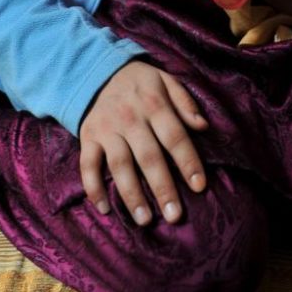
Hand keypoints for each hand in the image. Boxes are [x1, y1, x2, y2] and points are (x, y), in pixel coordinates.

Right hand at [78, 60, 208, 225]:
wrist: (97, 72)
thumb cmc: (140, 83)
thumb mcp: (166, 81)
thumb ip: (185, 102)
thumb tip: (203, 126)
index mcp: (154, 104)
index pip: (175, 136)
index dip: (188, 162)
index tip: (199, 186)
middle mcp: (130, 118)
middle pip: (149, 157)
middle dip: (162, 188)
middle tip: (174, 216)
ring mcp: (107, 129)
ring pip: (120, 165)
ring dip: (131, 194)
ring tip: (144, 220)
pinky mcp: (87, 137)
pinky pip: (88, 165)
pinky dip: (93, 188)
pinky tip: (105, 208)